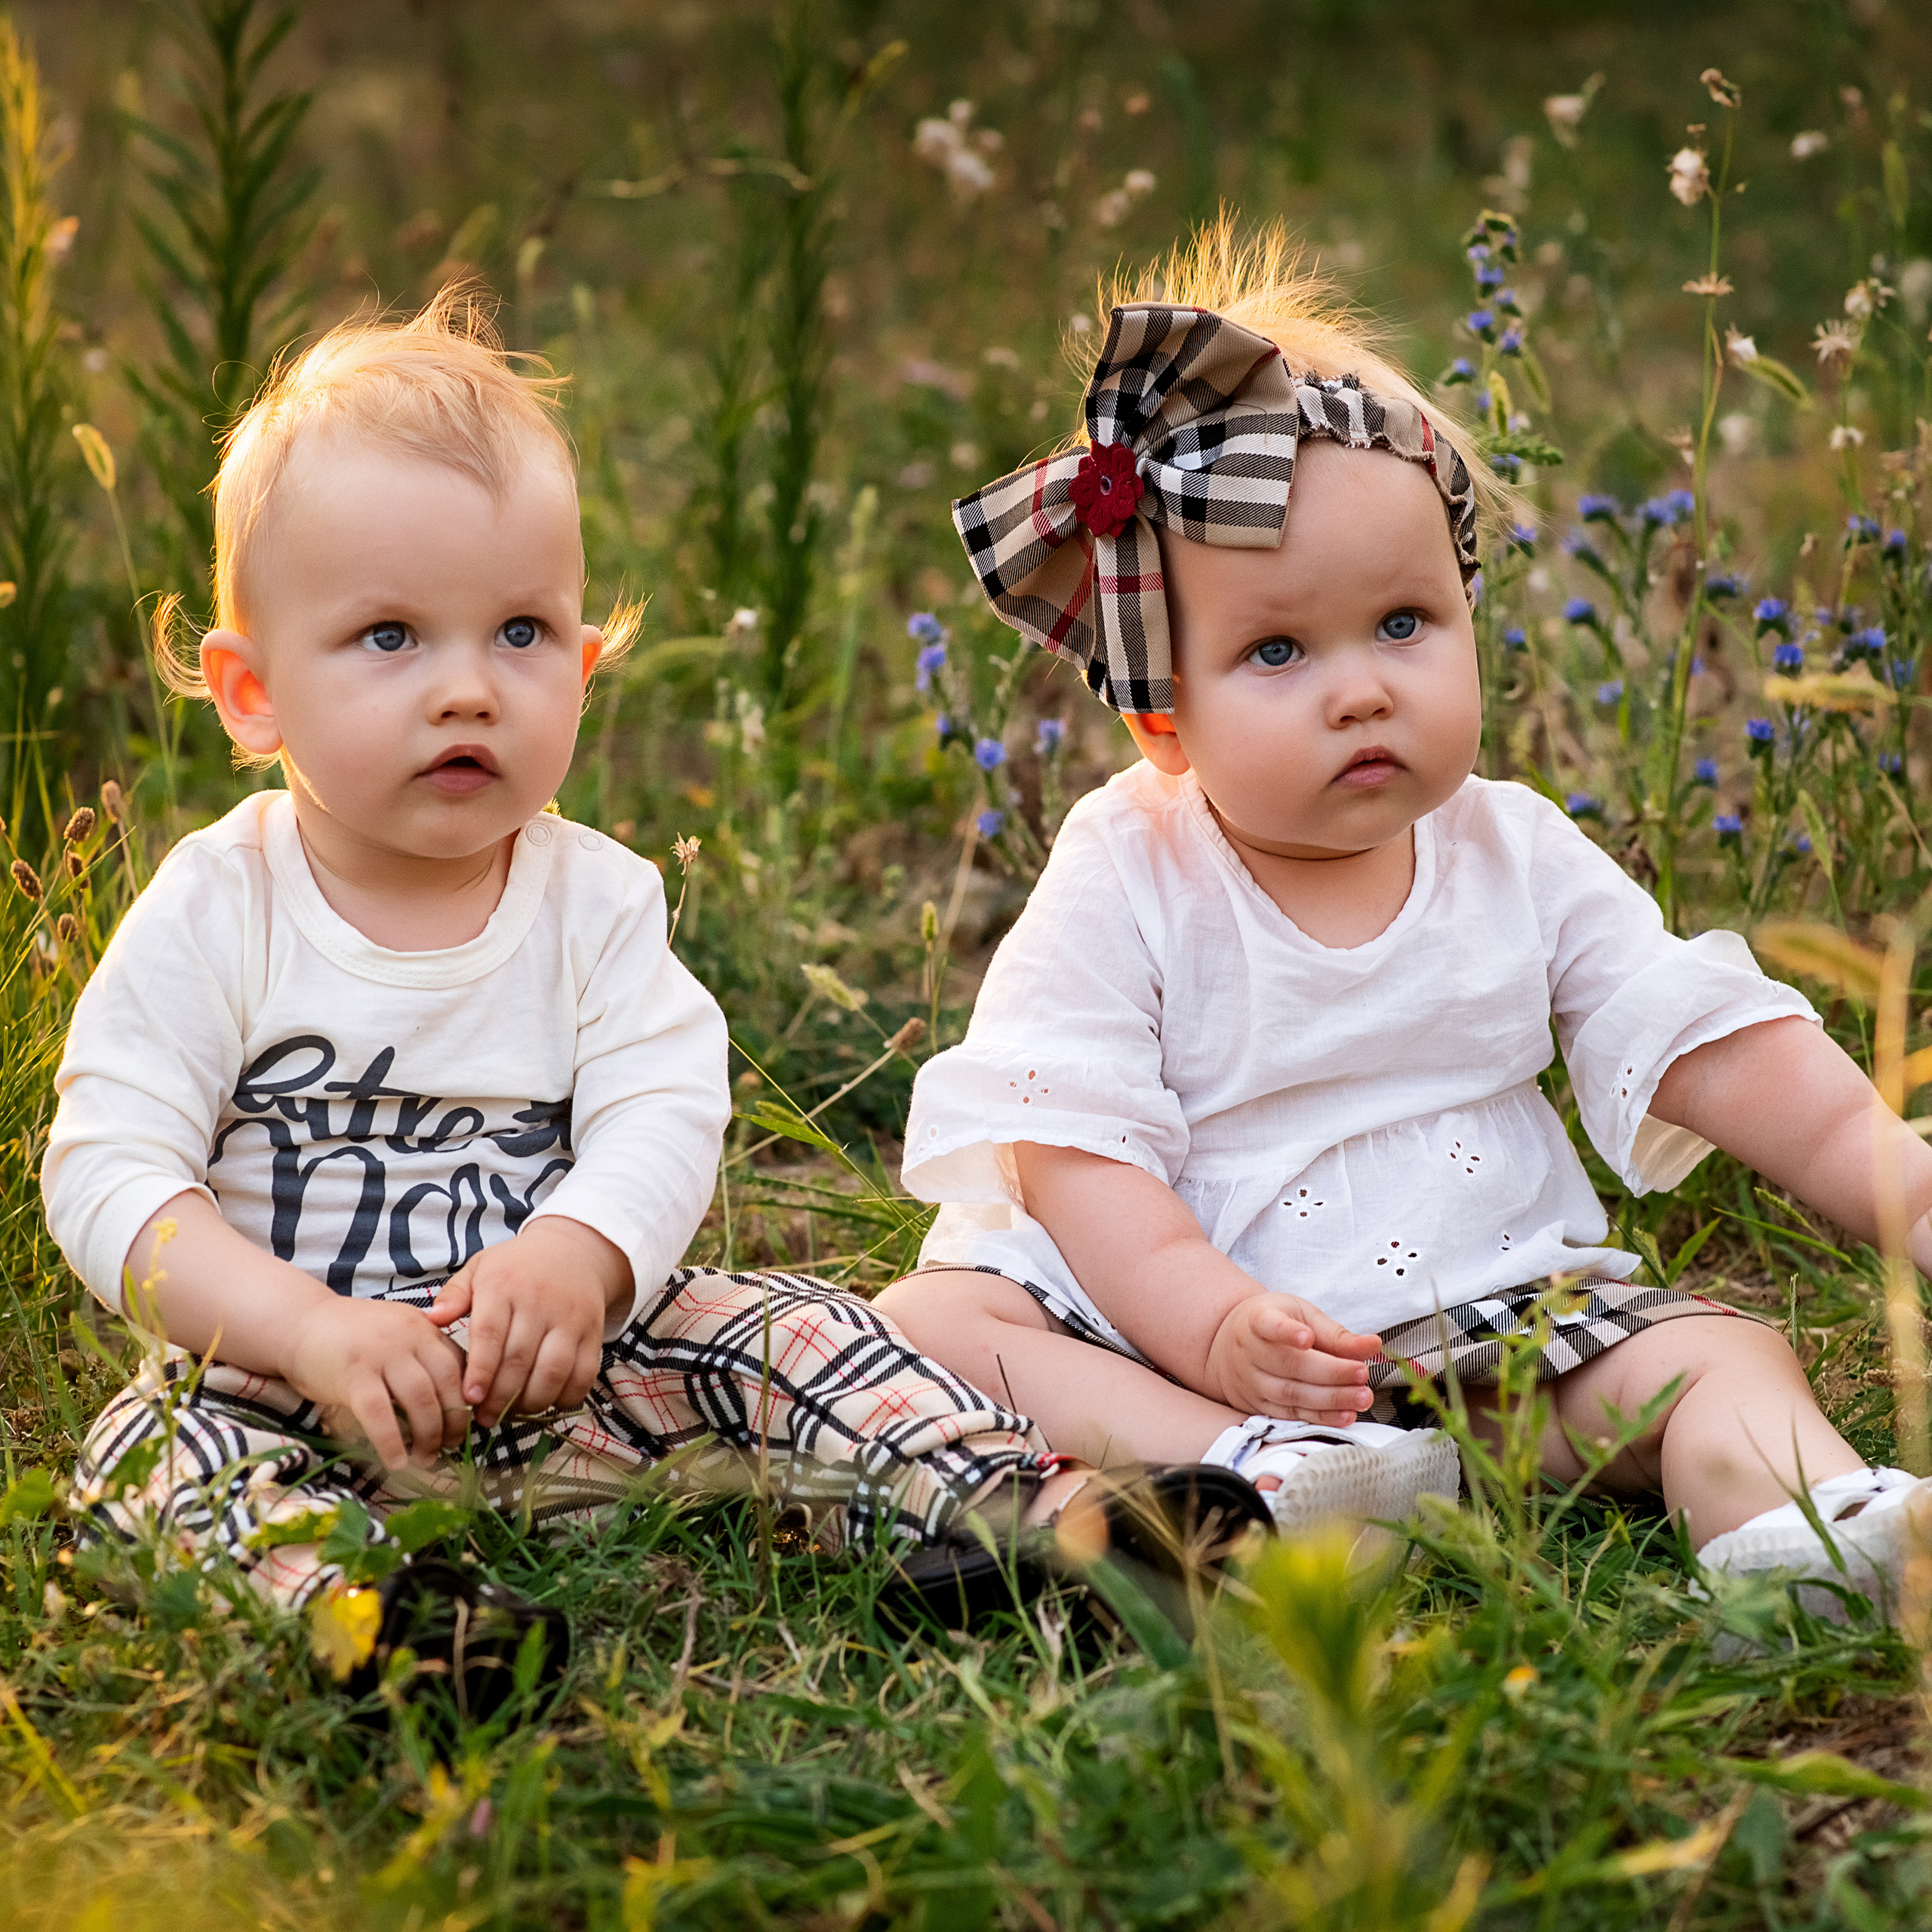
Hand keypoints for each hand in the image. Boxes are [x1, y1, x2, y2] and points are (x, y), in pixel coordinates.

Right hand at [283, 1294, 470, 1470]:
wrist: (300, 1323)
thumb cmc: (352, 1337)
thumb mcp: (397, 1335)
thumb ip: (423, 1357)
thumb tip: (454, 1402)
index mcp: (425, 1329)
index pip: (461, 1366)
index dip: (469, 1400)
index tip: (470, 1425)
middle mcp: (409, 1336)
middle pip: (448, 1384)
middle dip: (455, 1422)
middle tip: (452, 1446)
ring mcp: (381, 1354)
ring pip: (420, 1400)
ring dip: (428, 1436)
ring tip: (426, 1459)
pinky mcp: (353, 1375)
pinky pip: (380, 1415)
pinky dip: (392, 1443)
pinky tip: (397, 1462)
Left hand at [427, 1217, 628, 1426]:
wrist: (574, 1250)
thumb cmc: (516, 1267)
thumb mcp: (480, 1268)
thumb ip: (454, 1295)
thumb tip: (431, 1320)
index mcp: (504, 1285)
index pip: (491, 1334)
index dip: (481, 1371)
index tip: (470, 1398)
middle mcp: (539, 1301)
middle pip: (520, 1359)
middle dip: (501, 1397)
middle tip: (486, 1417)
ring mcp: (570, 1318)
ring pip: (553, 1370)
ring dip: (532, 1401)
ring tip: (514, 1412)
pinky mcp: (592, 1332)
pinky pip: (584, 1373)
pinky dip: (566, 1396)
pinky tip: (547, 1402)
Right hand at [1204, 1293, 1383, 1426]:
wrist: (1228, 1347)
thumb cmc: (1274, 1324)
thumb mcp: (1300, 1315)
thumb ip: (1335, 1333)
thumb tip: (1373, 1345)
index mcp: (1258, 1320)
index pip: (1268, 1324)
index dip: (1287, 1332)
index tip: (1306, 1337)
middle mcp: (1250, 1352)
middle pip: (1290, 1365)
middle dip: (1331, 1372)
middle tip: (1362, 1373)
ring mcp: (1252, 1382)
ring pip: (1291, 1394)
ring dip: (1331, 1399)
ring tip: (1362, 1396)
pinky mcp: (1259, 1406)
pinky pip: (1292, 1415)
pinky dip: (1321, 1418)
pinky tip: (1346, 1415)